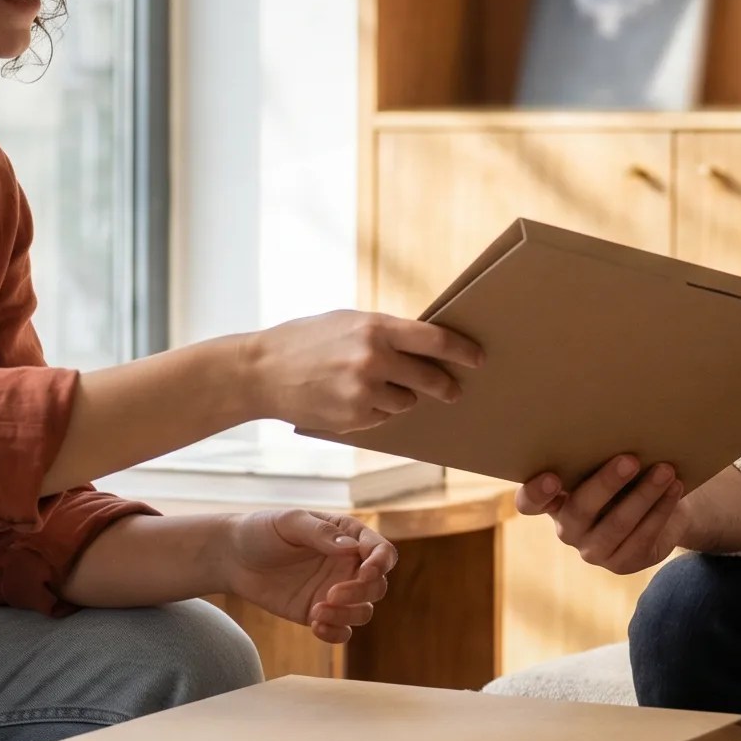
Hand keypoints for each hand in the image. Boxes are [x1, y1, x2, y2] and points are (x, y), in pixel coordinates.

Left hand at [217, 510, 395, 644]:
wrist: (233, 557)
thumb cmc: (262, 531)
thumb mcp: (290, 523)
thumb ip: (321, 534)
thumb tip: (353, 549)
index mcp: (348, 537)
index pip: (382, 552)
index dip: (381, 563)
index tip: (366, 572)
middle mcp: (348, 566)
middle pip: (377, 586)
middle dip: (361, 593)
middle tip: (332, 594)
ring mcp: (336, 592)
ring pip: (364, 612)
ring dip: (347, 615)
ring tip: (317, 612)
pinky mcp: (319, 613)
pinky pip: (342, 631)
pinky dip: (336, 633)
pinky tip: (315, 626)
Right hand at [244, 311, 483, 433]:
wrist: (261, 371)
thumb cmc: (308, 340)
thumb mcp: (348, 322)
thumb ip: (386, 332)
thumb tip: (429, 346)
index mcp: (375, 328)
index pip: (435, 340)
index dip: (462, 351)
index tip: (479, 358)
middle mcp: (374, 360)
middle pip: (429, 379)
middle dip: (445, 386)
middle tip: (454, 390)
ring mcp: (364, 392)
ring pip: (406, 402)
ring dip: (402, 397)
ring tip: (372, 385)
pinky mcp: (354, 418)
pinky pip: (383, 417)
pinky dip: (376, 410)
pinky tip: (351, 397)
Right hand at [516, 454, 687, 574]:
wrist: (659, 508)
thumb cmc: (626, 475)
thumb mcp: (608, 465)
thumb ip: (599, 455)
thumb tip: (618, 427)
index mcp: (553, 500)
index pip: (530, 503)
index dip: (536, 493)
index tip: (552, 477)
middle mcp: (568, 529)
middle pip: (579, 511)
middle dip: (606, 484)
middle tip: (630, 459)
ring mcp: (593, 551)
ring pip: (617, 525)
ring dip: (644, 495)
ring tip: (665, 471)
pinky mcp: (621, 564)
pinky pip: (642, 537)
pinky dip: (661, 510)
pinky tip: (675, 488)